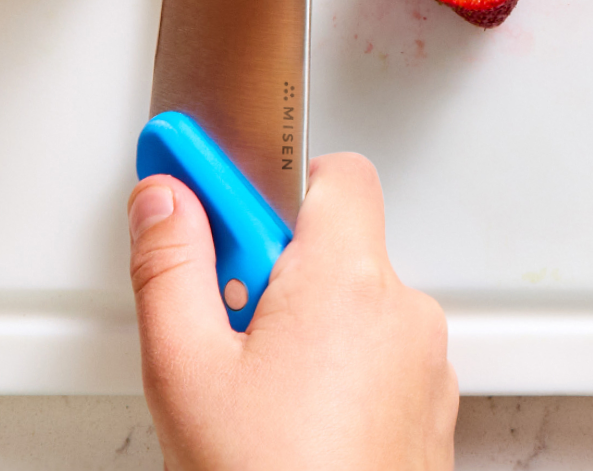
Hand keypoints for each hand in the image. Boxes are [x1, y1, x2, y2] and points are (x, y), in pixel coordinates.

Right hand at [128, 154, 457, 470]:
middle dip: (271, 266)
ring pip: (351, 306)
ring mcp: (424, 371)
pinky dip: (332, 369)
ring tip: (251, 388)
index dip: (261, 180)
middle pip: (332, 244)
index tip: (201, 186)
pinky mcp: (427, 418)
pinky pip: (373, 359)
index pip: (331, 173)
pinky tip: (286, 419)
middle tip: (220, 320)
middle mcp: (404, 316)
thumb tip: (165, 199)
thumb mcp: (184, 366)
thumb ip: (169, 263)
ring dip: (301, 322)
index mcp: (349, 283)